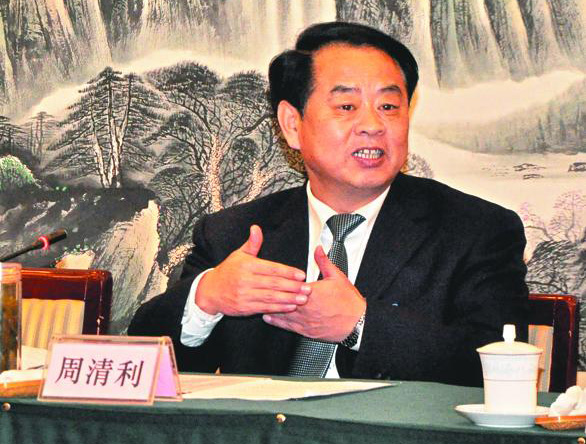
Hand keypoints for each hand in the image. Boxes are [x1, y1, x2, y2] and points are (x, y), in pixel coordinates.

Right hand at [195, 225, 310, 315]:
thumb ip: (252, 243)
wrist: (210, 291)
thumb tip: (256, 228)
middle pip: (273, 283)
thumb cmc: (228, 271)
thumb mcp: (238, 255)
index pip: (271, 268)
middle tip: (307, 288)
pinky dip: (278, 308)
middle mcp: (245, 280)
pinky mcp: (244, 307)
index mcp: (247, 265)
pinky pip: (264, 308)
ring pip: (270, 297)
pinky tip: (290, 307)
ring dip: (288, 299)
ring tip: (303, 299)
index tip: (301, 275)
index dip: (287, 272)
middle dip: (292, 287)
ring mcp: (244, 295)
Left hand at [263, 245, 365, 341]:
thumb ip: (324, 262)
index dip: (281, 281)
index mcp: (313, 291)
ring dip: (271, 308)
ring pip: (283, 313)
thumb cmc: (349, 303)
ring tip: (259, 303)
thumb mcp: (337, 277)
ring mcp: (306, 320)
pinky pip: (288, 327)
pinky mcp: (307, 331)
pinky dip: (277, 322)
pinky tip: (269, 318)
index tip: (271, 276)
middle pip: (284, 299)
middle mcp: (306, 307)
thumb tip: (318, 249)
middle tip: (258, 289)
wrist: (357, 324)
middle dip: (271, 294)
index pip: (291, 285)